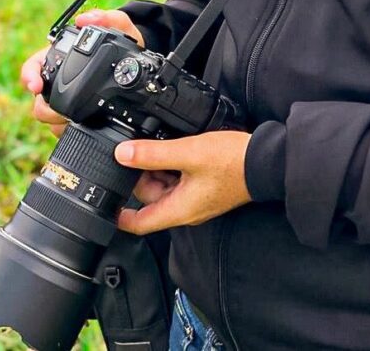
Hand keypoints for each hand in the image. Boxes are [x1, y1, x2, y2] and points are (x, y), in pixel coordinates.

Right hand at [20, 9, 144, 136]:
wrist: (138, 62)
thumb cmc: (122, 40)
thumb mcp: (119, 25)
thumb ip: (106, 18)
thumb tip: (84, 19)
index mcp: (60, 58)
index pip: (32, 67)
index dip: (29, 76)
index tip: (35, 85)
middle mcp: (59, 81)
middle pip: (39, 100)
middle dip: (47, 108)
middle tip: (62, 112)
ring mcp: (66, 100)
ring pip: (50, 118)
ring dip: (60, 122)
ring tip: (77, 121)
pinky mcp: (78, 117)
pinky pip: (66, 129)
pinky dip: (73, 130)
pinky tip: (86, 129)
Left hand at [114, 130, 251, 234]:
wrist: (265, 161)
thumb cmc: (232, 162)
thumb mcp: (188, 153)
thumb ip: (153, 154)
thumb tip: (122, 154)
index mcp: (178, 210)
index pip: (138, 223)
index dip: (118, 214)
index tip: (105, 199)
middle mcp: (186, 210)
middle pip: (151, 199)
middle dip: (143, 177)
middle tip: (142, 152)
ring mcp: (198, 200)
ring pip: (167, 188)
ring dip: (161, 168)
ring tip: (166, 146)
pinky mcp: (207, 188)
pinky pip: (182, 181)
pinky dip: (176, 166)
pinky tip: (181, 149)